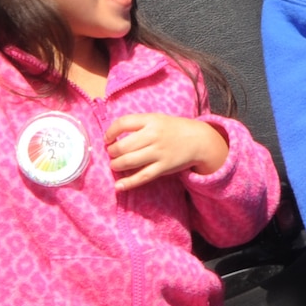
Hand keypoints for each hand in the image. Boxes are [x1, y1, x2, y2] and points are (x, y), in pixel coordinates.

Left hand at [104, 114, 228, 189]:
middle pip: (124, 146)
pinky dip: (129, 183)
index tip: (107, 139)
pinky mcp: (164, 167)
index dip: (110, 132)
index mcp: (151, 120)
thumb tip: (113, 137)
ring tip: (115, 165)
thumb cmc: (173, 129)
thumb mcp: (157, 119)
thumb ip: (138, 125)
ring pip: (130, 161)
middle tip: (112, 154)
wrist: (199, 140)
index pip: (123, 123)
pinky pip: (143, 176)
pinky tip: (118, 186)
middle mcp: (154, 135)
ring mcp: (159, 152)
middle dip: (112, 152)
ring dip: (117, 165)